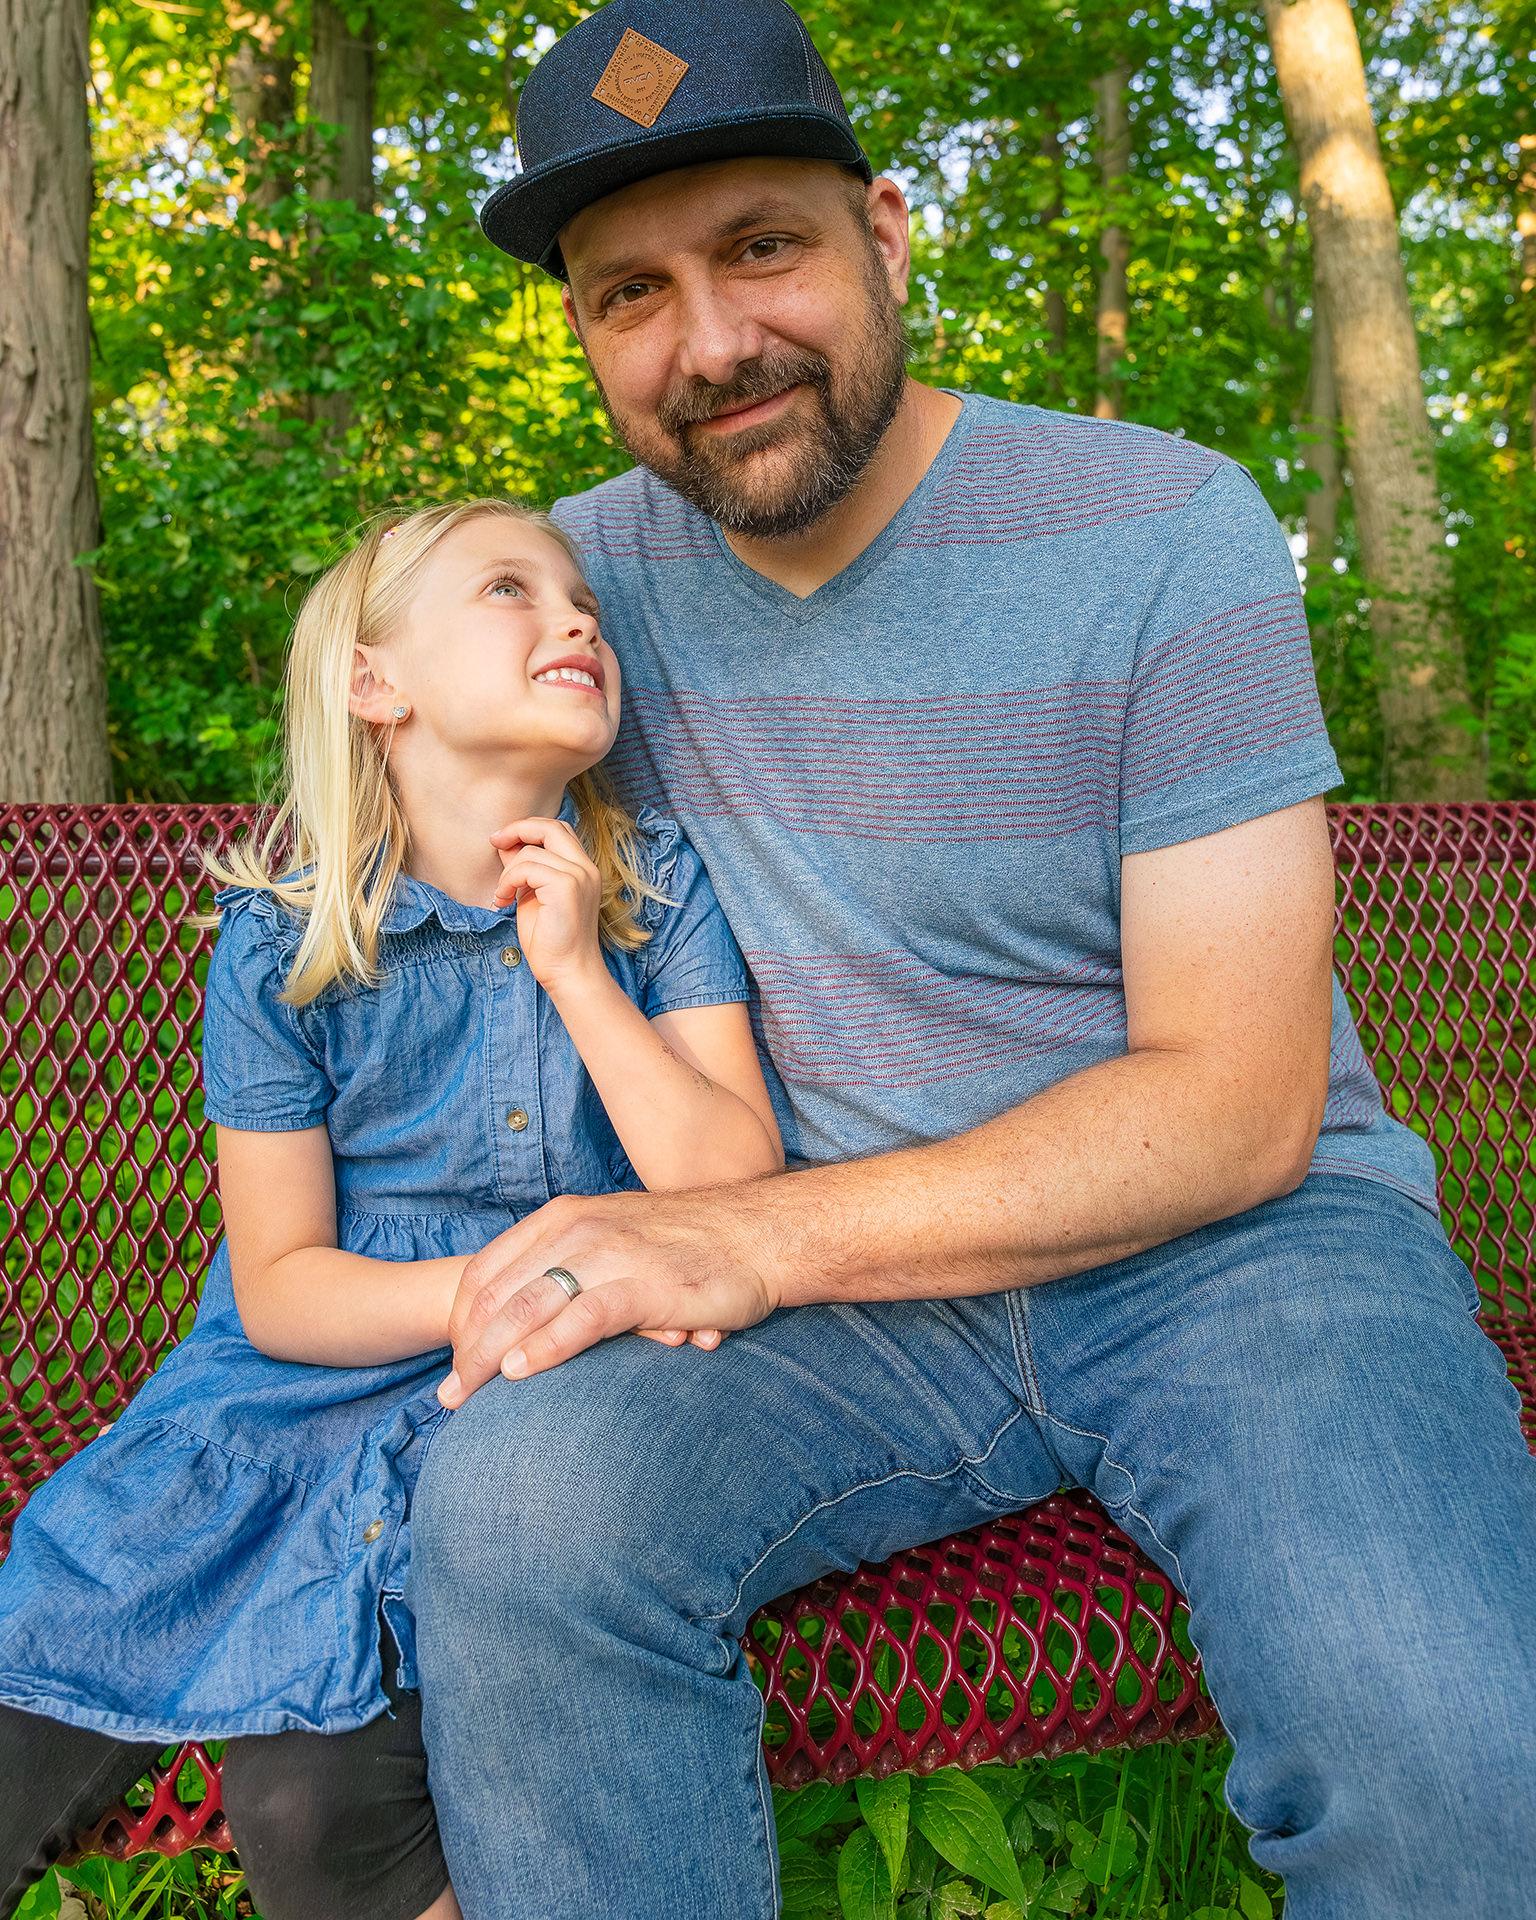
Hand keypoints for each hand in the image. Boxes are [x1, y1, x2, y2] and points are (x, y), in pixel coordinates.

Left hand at [437, 1188, 781, 1404]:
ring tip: (466, 1395)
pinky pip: (581, 1317)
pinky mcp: (645, 1284)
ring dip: (489, 1355)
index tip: (454, 1362)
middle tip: (450, 1395)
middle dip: (466, 1348)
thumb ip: (575, 1265)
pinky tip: (519, 1373)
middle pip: (499, 1293)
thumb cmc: (691, 1244)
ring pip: (528, 1305)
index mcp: (564, 1217)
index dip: (462, 1320)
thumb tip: (535, 1316)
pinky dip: (545, 1346)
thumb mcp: (618, 1238)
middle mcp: (578, 1230)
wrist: (761, 1232)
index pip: (489, 1270)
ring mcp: (610, 1254)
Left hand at [487, 815, 603, 992]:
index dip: (529, 828)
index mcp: (583, 869)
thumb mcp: (533, 895)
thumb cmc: (551, 940)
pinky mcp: (566, 887)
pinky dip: (508, 881)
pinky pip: (526, 868)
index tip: (503, 840)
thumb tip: (506, 844)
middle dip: (517, 829)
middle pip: (550, 826)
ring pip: (531, 852)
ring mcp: (578, 876)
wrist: (567, 971)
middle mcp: (586, 868)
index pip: (558, 829)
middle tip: (495, 841)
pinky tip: (503, 900)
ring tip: (502, 894)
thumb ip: (525, 869)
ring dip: (507, 872)